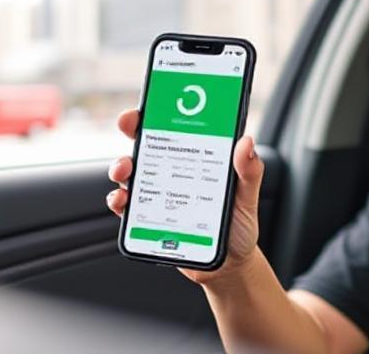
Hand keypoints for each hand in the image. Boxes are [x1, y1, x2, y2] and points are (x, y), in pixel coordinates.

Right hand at [106, 109, 264, 282]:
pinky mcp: (148, 219)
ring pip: (131, 173)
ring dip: (122, 166)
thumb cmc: (240, 225)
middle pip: (147, 144)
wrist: (230, 265)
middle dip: (133, 129)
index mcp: (197, 158)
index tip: (150, 102)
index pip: (176, 128)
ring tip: (125, 170)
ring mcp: (159, 194)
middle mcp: (174, 172)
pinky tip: (123, 202)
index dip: (160, 111)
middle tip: (129, 125)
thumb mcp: (248, 197)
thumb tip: (246, 142)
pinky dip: (119, 201)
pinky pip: (127, 207)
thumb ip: (249, 172)